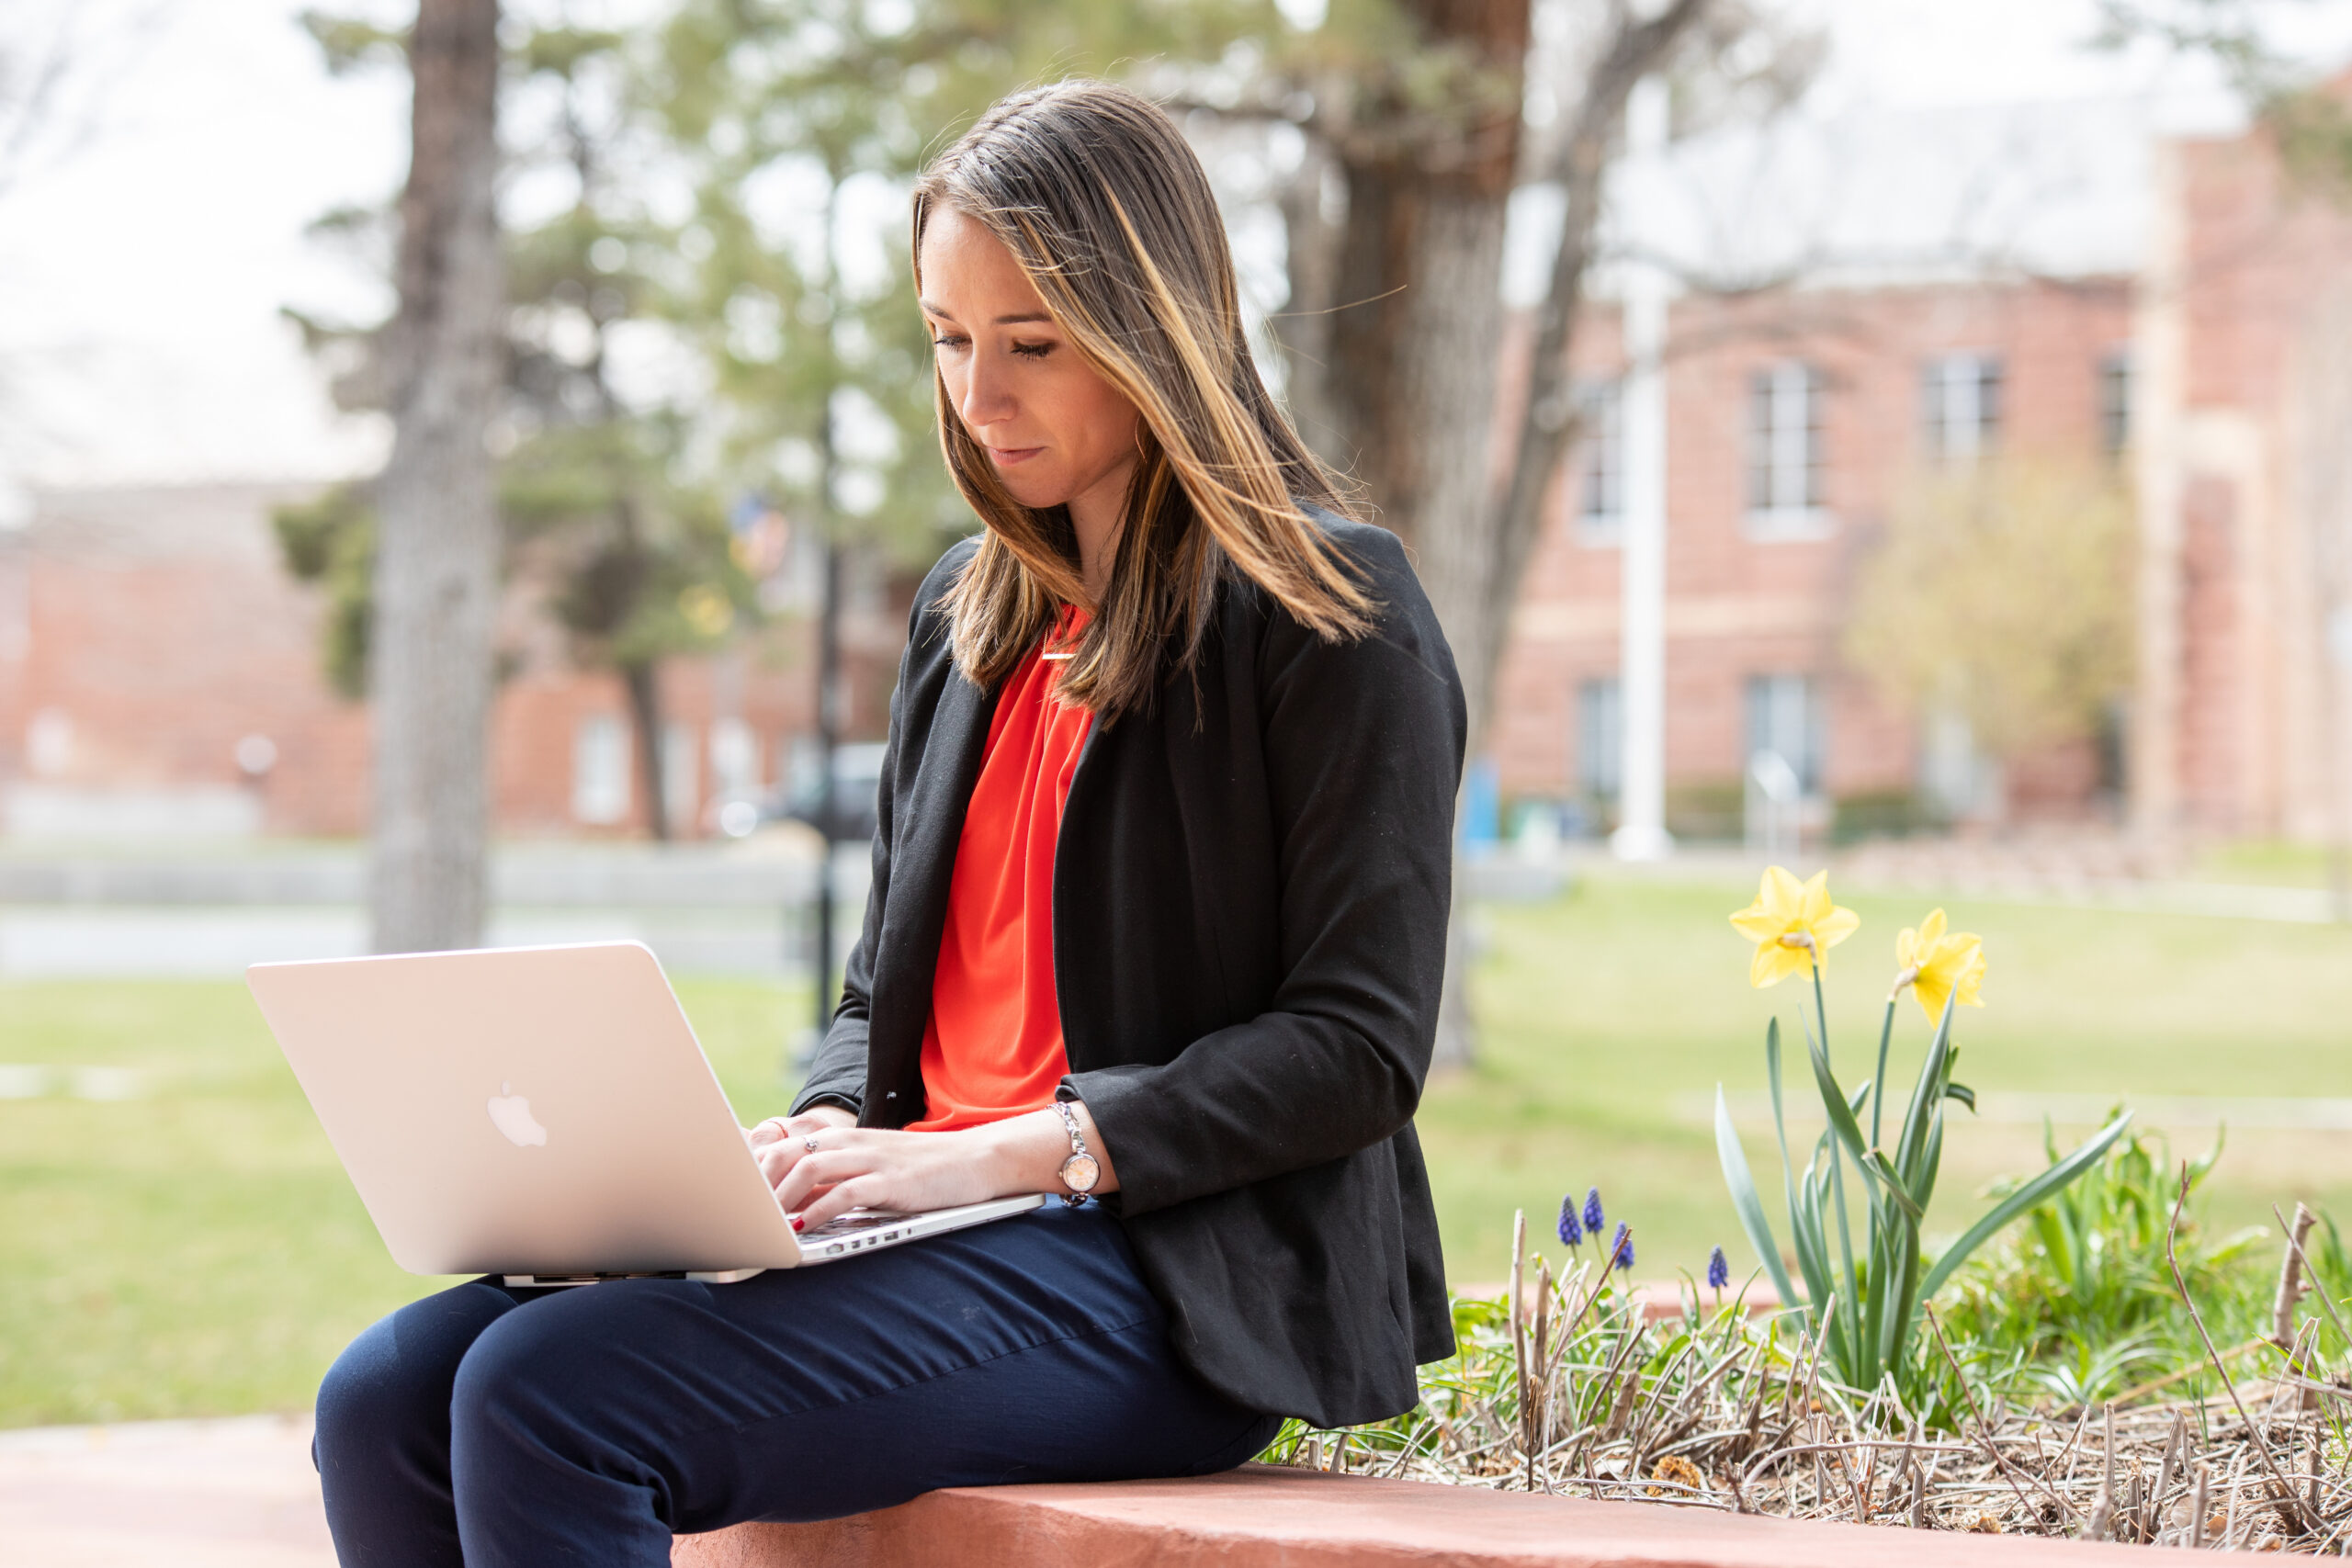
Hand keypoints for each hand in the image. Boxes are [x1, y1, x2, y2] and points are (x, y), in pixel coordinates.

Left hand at [751, 1103, 1117, 1231]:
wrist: (978, 1160)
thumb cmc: (925, 1173)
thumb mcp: (875, 1169)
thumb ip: (839, 1181)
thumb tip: (795, 1209)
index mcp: (844, 1141)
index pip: (784, 1144)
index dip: (752, 1169)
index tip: (729, 1196)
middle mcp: (852, 1145)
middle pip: (785, 1154)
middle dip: (755, 1187)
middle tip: (737, 1217)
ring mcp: (871, 1160)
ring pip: (808, 1170)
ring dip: (780, 1200)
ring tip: (764, 1226)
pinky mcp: (892, 1181)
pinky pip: (846, 1194)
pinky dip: (819, 1214)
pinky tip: (807, 1232)